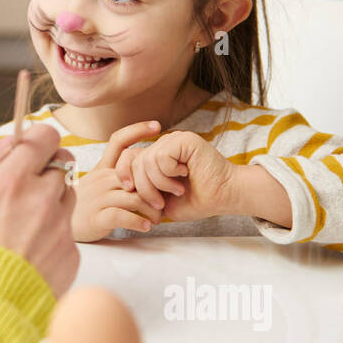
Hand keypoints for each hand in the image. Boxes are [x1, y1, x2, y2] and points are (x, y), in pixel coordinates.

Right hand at [0, 124, 78, 296]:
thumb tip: (6, 144)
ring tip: (22, 227)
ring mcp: (61, 226)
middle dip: (46, 170)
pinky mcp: (72, 253)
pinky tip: (29, 253)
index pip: (46, 137)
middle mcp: (42, 199)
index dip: (39, 140)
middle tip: (23, 191)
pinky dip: (53, 236)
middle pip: (62, 164)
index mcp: (11, 182)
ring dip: (51, 202)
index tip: (30, 150)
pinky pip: (67, 232)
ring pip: (67, 197)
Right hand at [71, 120, 164, 241]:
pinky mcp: (97, 217)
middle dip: (157, 187)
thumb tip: (144, 168)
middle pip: (136, 175)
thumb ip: (117, 174)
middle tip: (169, 198)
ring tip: (157, 219)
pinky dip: (138, 222)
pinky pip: (122, 216)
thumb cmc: (85, 205)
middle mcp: (101, 179)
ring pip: (134, 197)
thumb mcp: (97, 183)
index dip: (137, 129)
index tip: (157, 125)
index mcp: (102, 169)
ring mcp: (98, 198)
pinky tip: (146, 226)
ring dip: (152, 210)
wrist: (63, 225)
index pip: (118, 141)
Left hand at [116, 130, 236, 222]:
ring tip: (177, 190)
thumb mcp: (160, 198)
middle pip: (133, 161)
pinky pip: (161, 157)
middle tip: (159, 202)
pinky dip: (169, 174)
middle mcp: (163, 144)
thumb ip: (141, 190)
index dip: (123, 175)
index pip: (126, 158)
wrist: (223, 198)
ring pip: (146, 161)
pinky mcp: (184, 140)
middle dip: (143, 187)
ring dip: (159, 183)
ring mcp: (173, 140)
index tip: (130, 191)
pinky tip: (184, 176)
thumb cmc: (195, 200)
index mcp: (156, 156)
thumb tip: (119, 187)